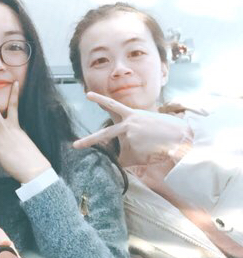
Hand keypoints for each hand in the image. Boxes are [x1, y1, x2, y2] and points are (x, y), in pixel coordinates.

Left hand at [0, 82, 50, 182]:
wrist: (33, 168)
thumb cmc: (31, 157)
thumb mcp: (24, 141)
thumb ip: (13, 134)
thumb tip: (2, 137)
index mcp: (16, 126)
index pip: (14, 106)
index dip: (14, 93)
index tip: (15, 82)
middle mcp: (7, 128)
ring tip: (1, 145)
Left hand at [73, 92, 191, 165]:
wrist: (183, 136)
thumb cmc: (170, 130)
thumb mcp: (150, 122)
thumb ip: (136, 129)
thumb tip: (129, 141)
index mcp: (132, 115)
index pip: (112, 105)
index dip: (100, 100)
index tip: (88, 95)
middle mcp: (127, 125)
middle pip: (104, 134)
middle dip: (88, 141)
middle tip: (75, 145)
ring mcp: (128, 137)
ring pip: (124, 153)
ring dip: (137, 155)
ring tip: (154, 149)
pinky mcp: (132, 149)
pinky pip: (128, 161)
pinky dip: (137, 162)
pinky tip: (152, 155)